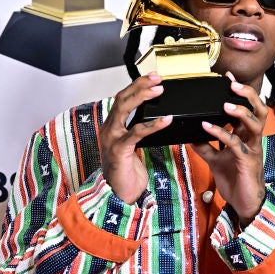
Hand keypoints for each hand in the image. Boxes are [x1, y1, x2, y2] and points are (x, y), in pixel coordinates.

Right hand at [99, 73, 172, 203]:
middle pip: (122, 98)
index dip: (136, 86)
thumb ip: (138, 132)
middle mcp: (108, 129)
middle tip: (157, 78)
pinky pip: (136, 132)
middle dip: (139, 85)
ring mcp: (112, 139)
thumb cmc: (126, 173)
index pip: (122, 99)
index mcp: (112, 126)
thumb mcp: (132, 147)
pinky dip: (152, 125)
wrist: (118, 195)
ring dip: (142, 97)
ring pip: (124, 109)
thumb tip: (155, 118)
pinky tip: (166, 120)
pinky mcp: (119, 150)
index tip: (152, 78)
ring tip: (159, 90)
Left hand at [190, 73, 268, 227]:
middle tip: (232, 84)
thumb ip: (205, 146)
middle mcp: (252, 139)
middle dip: (247, 94)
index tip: (227, 77)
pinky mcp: (247, 161)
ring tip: (225, 103)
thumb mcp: (215, 160)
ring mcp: (252, 149)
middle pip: (258, 109)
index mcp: (246, 136)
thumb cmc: (234, 180)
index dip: (239, 92)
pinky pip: (235, 143)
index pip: (247, 108)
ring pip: (254, 123)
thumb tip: (190, 134)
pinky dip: (220, 133)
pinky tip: (206, 126)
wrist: (244, 205)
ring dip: (240, 111)